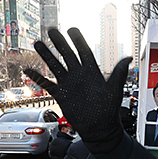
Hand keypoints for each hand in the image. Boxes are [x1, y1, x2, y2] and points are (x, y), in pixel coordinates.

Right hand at [24, 27, 130, 153]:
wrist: (99, 129)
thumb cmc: (108, 110)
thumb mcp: (114, 90)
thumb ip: (119, 73)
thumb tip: (129, 57)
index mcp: (92, 71)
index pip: (84, 51)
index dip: (78, 40)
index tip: (71, 29)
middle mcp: (79, 75)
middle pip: (67, 54)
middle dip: (59, 42)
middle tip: (51, 30)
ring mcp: (69, 84)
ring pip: (55, 66)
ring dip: (46, 55)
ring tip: (37, 43)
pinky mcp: (61, 95)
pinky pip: (47, 84)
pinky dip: (38, 78)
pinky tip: (28, 70)